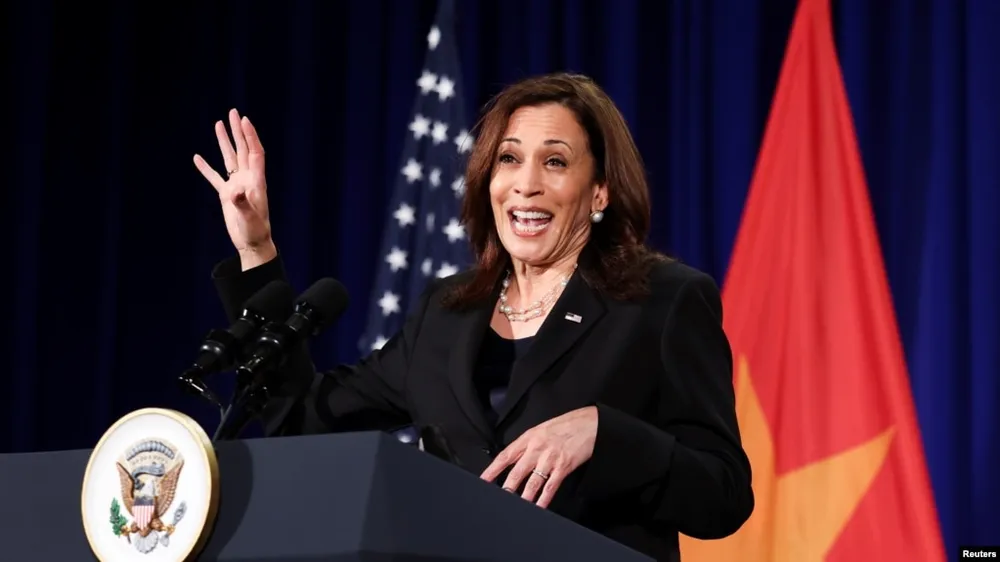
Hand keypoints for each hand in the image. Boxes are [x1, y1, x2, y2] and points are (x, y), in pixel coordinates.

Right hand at [193, 108, 274, 268]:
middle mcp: (247, 179)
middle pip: (243, 149)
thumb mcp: (250, 218)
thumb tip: (235, 191)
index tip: (244, 120)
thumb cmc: (256, 231)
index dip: (250, 136)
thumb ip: (242, 204)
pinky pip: (215, 177)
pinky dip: (206, 168)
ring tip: (218, 124)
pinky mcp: (227, 195)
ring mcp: (237, 185)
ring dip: (224, 142)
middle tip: (233, 112)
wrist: (252, 243)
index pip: (255, 152)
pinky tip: (197, 157)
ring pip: (229, 158)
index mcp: (256, 181)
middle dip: (238, 131)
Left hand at [480, 406, 597, 508]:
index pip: (505, 455)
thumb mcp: (542, 429)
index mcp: (529, 437)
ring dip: (523, 497)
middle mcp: (537, 448)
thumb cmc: (567, 425)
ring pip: (532, 482)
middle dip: (506, 488)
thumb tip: (516, 458)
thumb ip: (529, 444)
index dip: (492, 470)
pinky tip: (538, 506)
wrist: (590, 423)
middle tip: (498, 498)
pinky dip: (543, 499)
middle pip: (516, 472)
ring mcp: (550, 459)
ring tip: (516, 506)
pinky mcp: (563, 467)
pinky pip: (550, 487)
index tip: (483, 480)